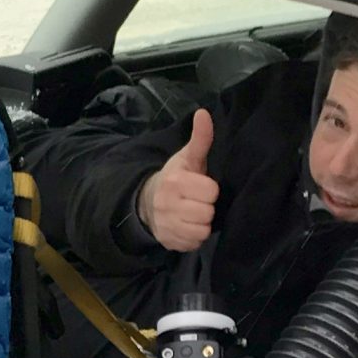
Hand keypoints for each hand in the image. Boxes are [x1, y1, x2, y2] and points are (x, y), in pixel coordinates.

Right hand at [136, 110, 218, 251]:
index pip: (211, 191)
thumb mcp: (187, 158)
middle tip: (198, 201)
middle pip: (207, 213)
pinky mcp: (169, 242)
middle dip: (206, 207)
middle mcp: (168, 205)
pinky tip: (188, 226)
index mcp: (175, 182)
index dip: (209, 189)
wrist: (146, 203)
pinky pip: (194, 243)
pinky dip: (194, 237)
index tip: (201, 187)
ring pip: (202, 230)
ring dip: (202, 223)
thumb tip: (204, 113)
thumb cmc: (174, 178)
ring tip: (194, 213)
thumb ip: (200, 139)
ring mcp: (167, 226)